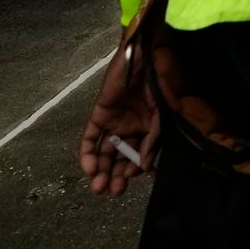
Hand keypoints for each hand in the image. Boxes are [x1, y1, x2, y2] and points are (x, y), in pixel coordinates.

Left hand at [80, 43, 159, 194]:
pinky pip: (90, 138)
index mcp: (147, 129)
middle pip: (119, 158)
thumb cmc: (159, 83)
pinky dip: (88, 154)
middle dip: (115, 176)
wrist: (145, 57)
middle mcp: (130, 129)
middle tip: (112, 191)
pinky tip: (90, 168)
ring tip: (98, 187)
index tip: (132, 178)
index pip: (138, 156)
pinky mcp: (99, 115)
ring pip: (103, 152)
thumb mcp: (162, 115)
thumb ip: (152, 141)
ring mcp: (113, 122)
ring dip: (100, 170)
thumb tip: (144, 168)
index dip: (133, 169)